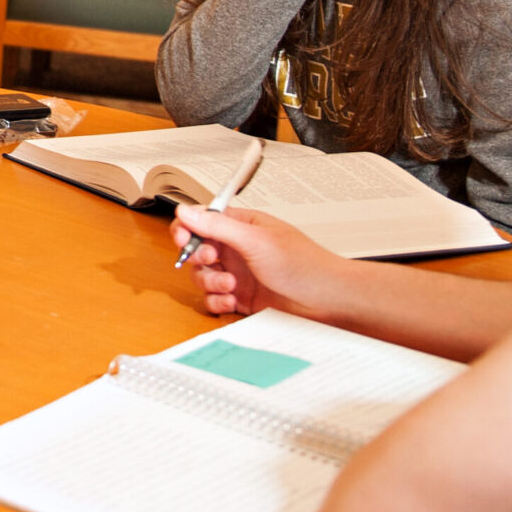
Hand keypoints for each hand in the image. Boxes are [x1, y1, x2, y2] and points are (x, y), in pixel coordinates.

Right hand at [172, 203, 358, 318]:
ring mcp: (238, 273)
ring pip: (202, 276)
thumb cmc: (304, 265)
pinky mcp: (240, 297)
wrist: (327, 300)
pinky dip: (218, 301)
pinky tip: (233, 301)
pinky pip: (214, 298)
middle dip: (198, 258)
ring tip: (231, 286)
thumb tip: (185, 211)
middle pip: (196, 249)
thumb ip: (217, 226)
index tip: (183, 239)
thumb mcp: (256, 241)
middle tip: (212, 261)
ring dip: (211, 282)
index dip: (187, 228)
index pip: (201, 220)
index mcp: (241, 226)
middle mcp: (237, 248)